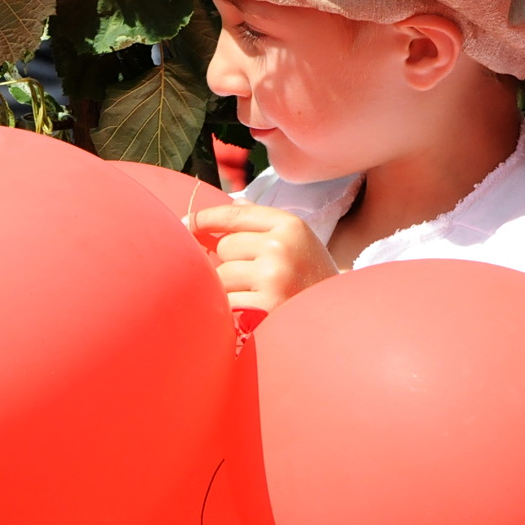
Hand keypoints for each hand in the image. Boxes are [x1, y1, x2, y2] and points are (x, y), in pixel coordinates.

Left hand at [189, 202, 339, 313]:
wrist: (338, 319)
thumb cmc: (312, 278)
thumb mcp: (298, 241)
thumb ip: (263, 223)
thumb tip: (231, 204)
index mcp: (290, 225)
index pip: (235, 214)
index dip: (205, 218)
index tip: (186, 223)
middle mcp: (281, 246)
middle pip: (225, 246)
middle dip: (231, 262)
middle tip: (255, 277)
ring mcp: (273, 275)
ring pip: (222, 275)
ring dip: (231, 288)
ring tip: (257, 296)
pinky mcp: (265, 305)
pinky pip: (227, 301)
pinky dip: (233, 309)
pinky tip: (252, 312)